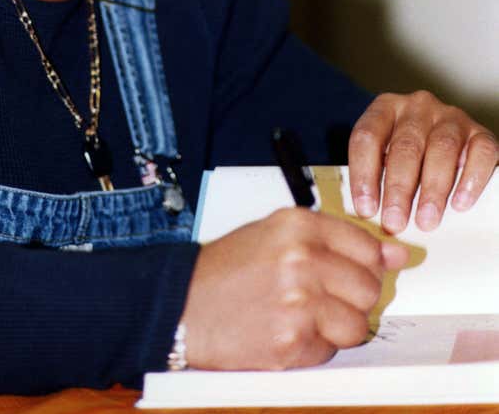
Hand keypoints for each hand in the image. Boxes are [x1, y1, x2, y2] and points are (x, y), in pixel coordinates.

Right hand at [180, 208, 407, 370]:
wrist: (183, 306)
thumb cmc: (226, 269)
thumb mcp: (275, 234)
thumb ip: (335, 239)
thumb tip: (395, 254)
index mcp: (298, 225)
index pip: (366, 245)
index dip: (370, 263)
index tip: (369, 270)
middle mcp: (302, 259)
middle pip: (368, 287)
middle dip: (353, 298)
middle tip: (324, 297)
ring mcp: (299, 303)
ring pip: (358, 324)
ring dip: (338, 326)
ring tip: (304, 315)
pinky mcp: (292, 343)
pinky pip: (331, 351)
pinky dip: (314, 347)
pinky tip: (286, 331)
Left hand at [349, 91, 497, 232]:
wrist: (451, 144)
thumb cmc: (408, 156)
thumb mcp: (385, 157)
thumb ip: (375, 178)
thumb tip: (366, 217)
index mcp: (385, 108)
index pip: (367, 137)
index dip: (363, 174)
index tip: (365, 209)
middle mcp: (417, 106)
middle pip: (405, 146)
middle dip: (398, 188)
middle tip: (395, 222)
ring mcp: (451, 117)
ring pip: (441, 148)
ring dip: (432, 188)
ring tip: (426, 220)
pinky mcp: (480, 133)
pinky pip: (480, 153)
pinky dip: (470, 180)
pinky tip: (460, 204)